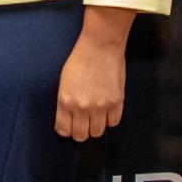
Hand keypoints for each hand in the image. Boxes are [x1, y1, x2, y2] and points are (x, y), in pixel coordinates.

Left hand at [55, 8, 132, 141]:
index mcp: (65, 101)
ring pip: (98, 132)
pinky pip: (113, 123)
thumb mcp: (64, 82)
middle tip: (83, 123)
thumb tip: (69, 119)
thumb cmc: (80, 60)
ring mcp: (100, 106)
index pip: (64, 130)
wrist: (101, 46)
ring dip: (96, 126)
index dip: (66, 130)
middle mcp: (82, 107)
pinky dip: (110, 119)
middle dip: (81, 131)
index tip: (70, 126)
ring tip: (96, 116)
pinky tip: (107, 110)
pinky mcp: (116, 102)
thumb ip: (66, 102)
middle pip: (81, 136)